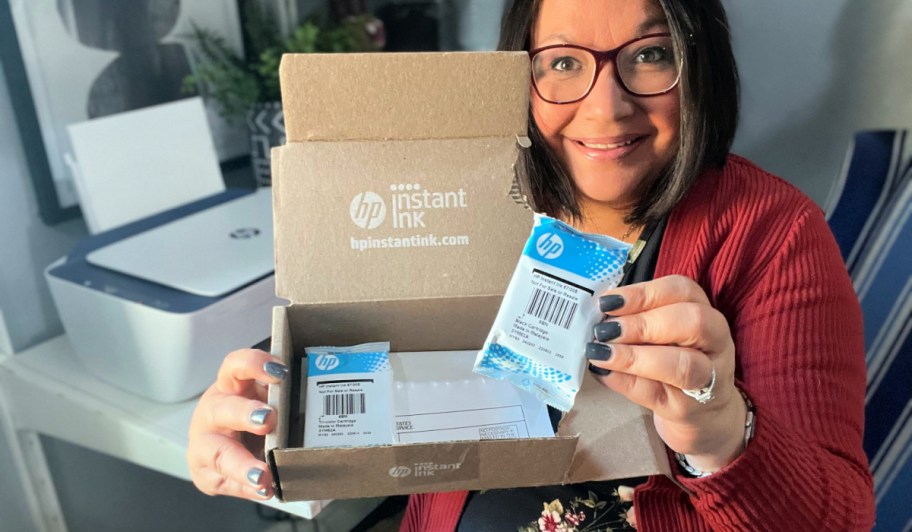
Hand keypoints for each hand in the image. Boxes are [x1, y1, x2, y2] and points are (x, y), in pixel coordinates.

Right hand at [187, 348, 287, 498]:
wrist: (221, 444)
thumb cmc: (251, 414)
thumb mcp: (265, 399)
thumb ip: (284, 398)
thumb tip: (332, 403)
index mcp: (230, 386)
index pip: (236, 365)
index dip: (255, 364)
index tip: (280, 372)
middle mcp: (213, 411)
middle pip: (225, 409)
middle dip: (246, 414)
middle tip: (269, 420)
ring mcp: (204, 443)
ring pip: (219, 452)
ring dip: (242, 465)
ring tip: (263, 476)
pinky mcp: (203, 472)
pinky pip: (223, 481)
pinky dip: (245, 488)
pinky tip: (264, 490)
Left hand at [586, 275, 747, 472]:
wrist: (704, 415)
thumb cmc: (675, 362)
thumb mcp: (664, 334)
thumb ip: (638, 318)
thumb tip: (598, 312)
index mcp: (706, 312)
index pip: (683, 290)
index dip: (644, 292)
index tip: (608, 301)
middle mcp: (715, 343)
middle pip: (692, 322)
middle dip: (642, 324)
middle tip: (605, 330)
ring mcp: (707, 379)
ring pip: (682, 365)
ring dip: (634, 357)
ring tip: (600, 353)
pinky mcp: (688, 410)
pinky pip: (657, 394)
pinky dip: (625, 382)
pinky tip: (603, 373)